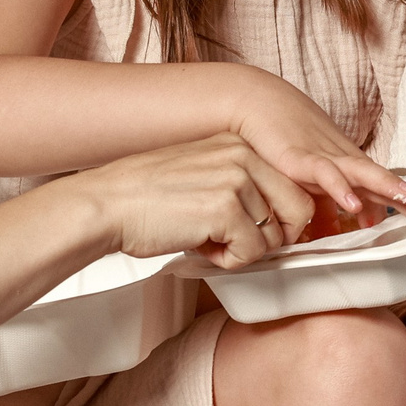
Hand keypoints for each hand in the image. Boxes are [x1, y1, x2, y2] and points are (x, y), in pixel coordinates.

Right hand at [69, 134, 314, 270]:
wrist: (106, 205)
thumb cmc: (146, 198)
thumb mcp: (203, 174)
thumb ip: (241, 186)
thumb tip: (277, 220)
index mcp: (239, 144)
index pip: (294, 186)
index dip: (281, 219)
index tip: (261, 232)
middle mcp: (243, 156)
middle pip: (299, 210)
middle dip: (274, 238)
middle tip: (238, 243)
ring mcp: (236, 180)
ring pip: (274, 237)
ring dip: (244, 251)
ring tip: (207, 240)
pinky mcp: (225, 209)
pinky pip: (251, 252)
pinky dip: (228, 261)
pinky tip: (199, 246)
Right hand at [229, 69, 405, 233]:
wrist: (260, 104)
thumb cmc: (288, 143)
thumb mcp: (317, 182)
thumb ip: (338, 206)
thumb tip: (361, 225)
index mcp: (354, 170)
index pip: (393, 192)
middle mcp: (348, 163)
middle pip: (389, 185)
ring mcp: (328, 158)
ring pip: (366, 174)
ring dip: (389, 187)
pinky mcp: (302, 160)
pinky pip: (326, 176)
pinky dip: (340, 190)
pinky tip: (353, 207)